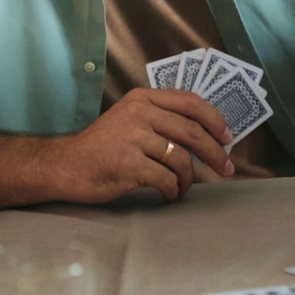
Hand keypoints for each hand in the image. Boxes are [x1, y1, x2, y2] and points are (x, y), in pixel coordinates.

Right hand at [52, 88, 233, 202]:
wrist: (66, 166)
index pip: (190, 102)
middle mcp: (139, 113)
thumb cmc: (102, 147)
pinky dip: (173, 191)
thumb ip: (160, 119)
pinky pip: (166, 179)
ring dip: (189, 179)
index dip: (215, 119)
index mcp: (143, 98)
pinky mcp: (129, 164)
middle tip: (226, 169)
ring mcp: (133, 138)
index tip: (228, 137)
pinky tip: (170, 195)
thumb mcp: (129, 119)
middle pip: (192, 132)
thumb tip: (205, 135)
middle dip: (215, 153)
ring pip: (181, 159)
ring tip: (184, 188)